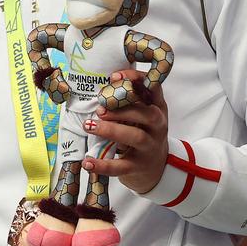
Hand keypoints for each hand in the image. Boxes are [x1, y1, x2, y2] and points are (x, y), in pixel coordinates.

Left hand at [82, 69, 168, 194]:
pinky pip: (122, 166)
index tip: (114, 77)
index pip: (154, 88)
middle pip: (146, 114)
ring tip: (89, 126)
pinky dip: (103, 164)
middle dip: (122, 109)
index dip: (136, 80)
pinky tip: (88, 162)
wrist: (155, 168)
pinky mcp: (139, 166)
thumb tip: (100, 88)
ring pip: (136, 137)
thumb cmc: (141, 132)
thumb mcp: (140, 115)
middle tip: (99, 109)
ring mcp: (150, 147)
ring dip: (111, 130)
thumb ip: (126, 101)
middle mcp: (158, 126)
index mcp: (157, 108)